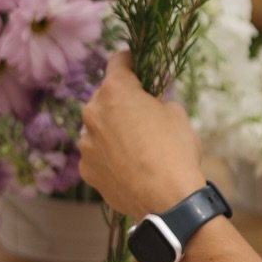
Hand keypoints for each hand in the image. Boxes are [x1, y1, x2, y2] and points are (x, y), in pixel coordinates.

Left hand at [80, 53, 206, 217]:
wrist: (168, 200)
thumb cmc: (175, 150)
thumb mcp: (176, 112)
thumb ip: (156, 100)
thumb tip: (150, 102)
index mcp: (115, 91)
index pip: (117, 62)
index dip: (129, 61)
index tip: (136, 64)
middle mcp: (93, 113)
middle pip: (105, 97)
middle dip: (121, 101)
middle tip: (142, 113)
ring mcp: (86, 143)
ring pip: (99, 128)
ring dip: (112, 130)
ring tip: (135, 146)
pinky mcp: (86, 169)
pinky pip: (97, 154)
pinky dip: (108, 156)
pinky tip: (127, 166)